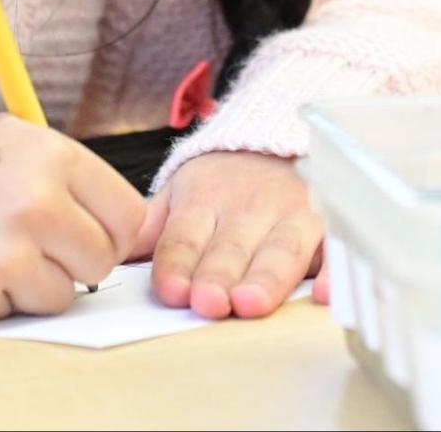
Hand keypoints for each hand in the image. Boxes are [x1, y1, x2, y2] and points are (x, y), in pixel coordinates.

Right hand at [0, 112, 146, 322]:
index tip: (86, 232)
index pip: (129, 216)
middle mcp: (39, 202)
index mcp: (57, 157)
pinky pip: (18, 312)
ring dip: (36, 283)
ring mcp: (8, 249)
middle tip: (35, 244)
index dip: (111, 231)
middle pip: (102, 260)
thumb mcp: (19, 138)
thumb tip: (132, 226)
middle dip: (74, 259)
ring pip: (64, 294)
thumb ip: (73, 177)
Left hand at [131, 151, 328, 319]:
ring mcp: (292, 214)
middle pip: (231, 247)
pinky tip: (324, 294)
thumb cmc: (224, 180)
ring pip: (280, 249)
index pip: (185, 237)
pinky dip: (333, 270)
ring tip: (250, 303)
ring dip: (267, 277)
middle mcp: (249, 208)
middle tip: (209, 302)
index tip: (172, 291)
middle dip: (219, 274)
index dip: (178, 264)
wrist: (280, 137)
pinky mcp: (328, 224)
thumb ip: (150, 226)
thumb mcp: (181, 192)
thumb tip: (107, 254)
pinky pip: (333, 249)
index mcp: (204, 201)